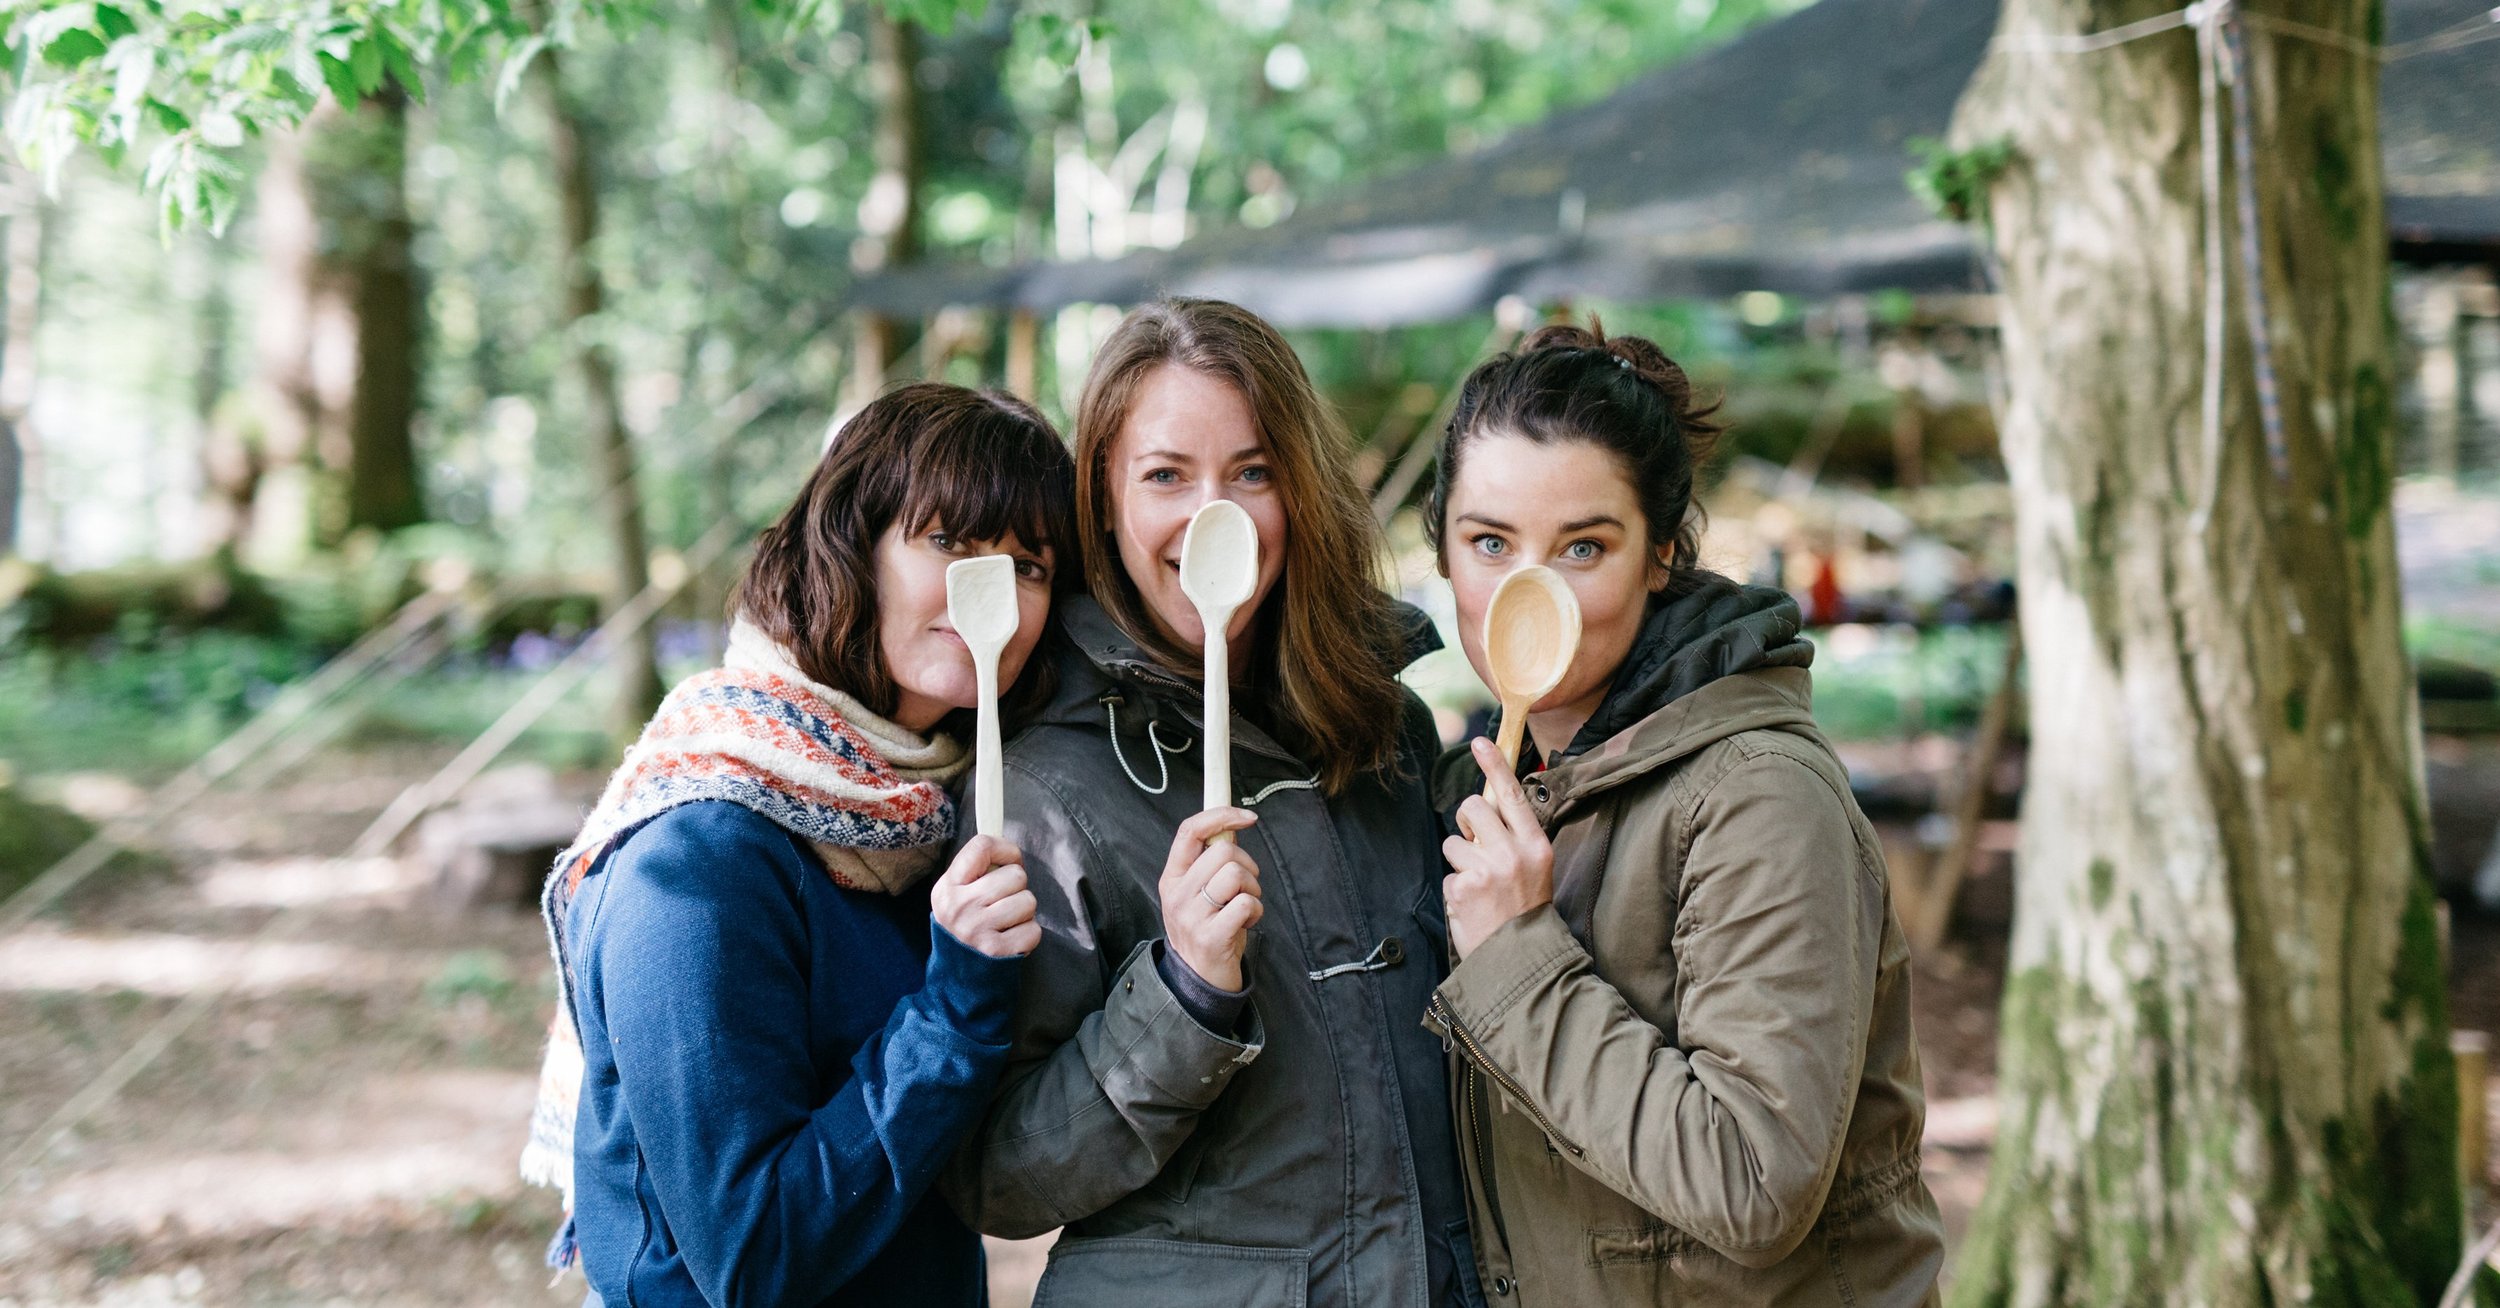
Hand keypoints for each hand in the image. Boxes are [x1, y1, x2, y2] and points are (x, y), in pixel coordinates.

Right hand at [932, 835, 1041, 957]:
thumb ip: (976, 872)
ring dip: (1024, 912)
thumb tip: (1011, 851)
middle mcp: (960, 905)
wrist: (956, 980)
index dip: (1005, 849)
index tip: (1009, 861)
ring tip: (1006, 923)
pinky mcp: (997, 951)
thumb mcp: (955, 897)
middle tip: (1003, 903)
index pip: (982, 846)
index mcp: (948, 887)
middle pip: (1015, 875)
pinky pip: (1033, 929)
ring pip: (1028, 900)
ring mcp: (978, 929)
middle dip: (1017, 888)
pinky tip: (1010, 939)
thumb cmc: (964, 929)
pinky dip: (1027, 935)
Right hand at [1158, 807, 1263, 991]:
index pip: (1189, 831)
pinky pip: (1247, 903)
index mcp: (1172, 877)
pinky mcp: (1211, 936)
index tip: (1247, 817)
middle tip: (1245, 887)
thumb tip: (1231, 827)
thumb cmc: (1207, 928)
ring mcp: (1192, 916)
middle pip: (1223, 851)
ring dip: (1253, 889)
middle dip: (1247, 864)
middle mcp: (1177, 894)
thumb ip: (1209, 862)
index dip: (1221, 816)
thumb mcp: (1198, 893)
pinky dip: (1256, 911)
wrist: (1198, 980)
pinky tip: (1245, 923)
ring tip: (1244, 907)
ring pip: (1237, 874)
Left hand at [1442, 737, 1554, 957]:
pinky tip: (1472, 905)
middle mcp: (1512, 853)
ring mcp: (1486, 870)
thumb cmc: (1525, 909)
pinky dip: (1456, 889)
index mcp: (1535, 845)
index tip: (1480, 741)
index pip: (1513, 796)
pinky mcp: (1462, 888)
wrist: (1521, 958)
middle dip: (1467, 822)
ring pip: (1453, 841)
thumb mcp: (1534, 868)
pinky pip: (1448, 873)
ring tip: (1480, 887)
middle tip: (1477, 846)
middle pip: (1472, 808)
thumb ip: (1514, 837)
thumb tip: (1487, 805)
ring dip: (1460, 861)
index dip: (1495, 765)